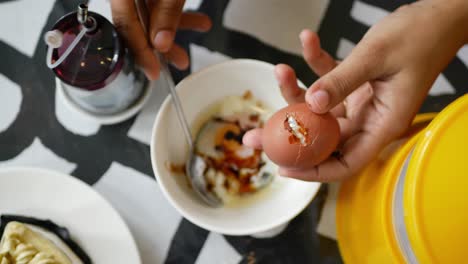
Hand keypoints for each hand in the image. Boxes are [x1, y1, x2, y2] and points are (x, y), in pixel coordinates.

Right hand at [110, 0, 211, 79]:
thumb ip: (165, 13)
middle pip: (137, 23)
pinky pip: (160, 2)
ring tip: (200, 31)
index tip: (153, 71)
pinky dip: (177, 13)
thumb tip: (161, 42)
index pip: (125, 26)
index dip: (141, 52)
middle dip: (162, 44)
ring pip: (152, 13)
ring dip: (176, 27)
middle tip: (179, 61)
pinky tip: (198, 21)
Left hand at [244, 0, 467, 180]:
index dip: (314, 170)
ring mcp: (362, 101)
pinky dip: (316, 63)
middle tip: (255, 135)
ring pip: (320, 109)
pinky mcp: (356, 83)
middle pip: (323, 139)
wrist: (437, 16)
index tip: (284, 167)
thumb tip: (311, 103)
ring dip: (296, 92)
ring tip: (280, 69)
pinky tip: (306, 40)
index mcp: (383, 124)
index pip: (346, 163)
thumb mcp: (377, 57)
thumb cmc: (420, 36)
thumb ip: (343, 80)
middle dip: (289, 134)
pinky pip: (329, 80)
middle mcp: (370, 118)